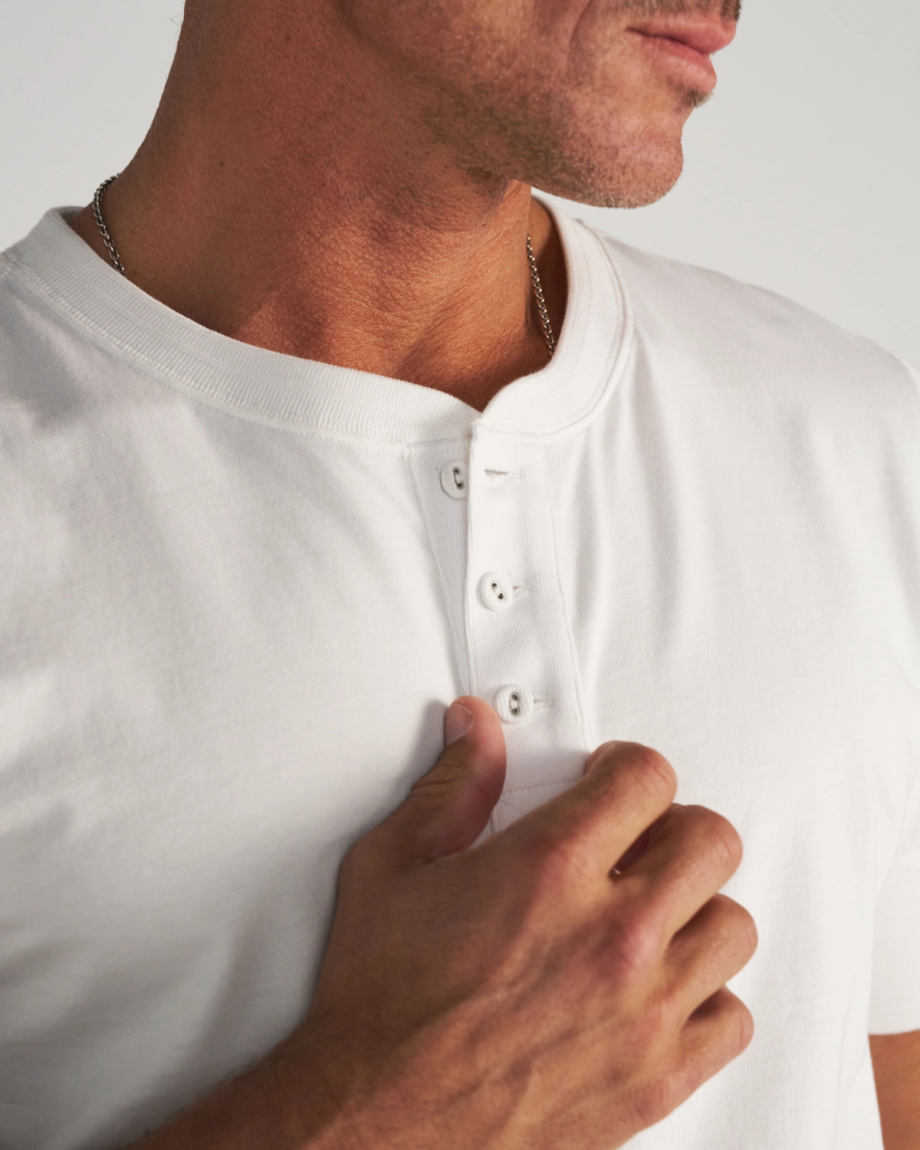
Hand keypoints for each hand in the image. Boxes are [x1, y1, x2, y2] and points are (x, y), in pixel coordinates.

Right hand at [277, 695, 757, 1149]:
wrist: (376, 1124)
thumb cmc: (381, 1005)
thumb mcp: (393, 867)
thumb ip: (451, 787)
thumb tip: (477, 730)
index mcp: (549, 870)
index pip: (647, 777)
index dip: (629, 766)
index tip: (613, 779)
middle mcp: (611, 935)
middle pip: (711, 840)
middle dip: (674, 825)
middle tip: (639, 840)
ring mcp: (642, 1011)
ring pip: (732, 926)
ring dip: (696, 909)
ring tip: (651, 915)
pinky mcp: (655, 1079)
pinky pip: (732, 1019)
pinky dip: (707, 997)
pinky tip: (659, 989)